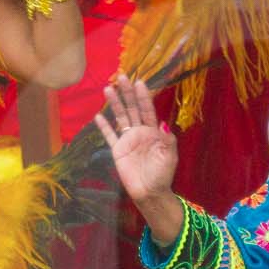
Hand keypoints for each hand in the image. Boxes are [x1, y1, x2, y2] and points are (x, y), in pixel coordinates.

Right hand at [94, 75, 178, 202]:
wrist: (150, 192)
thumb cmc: (162, 174)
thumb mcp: (169, 156)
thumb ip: (167, 139)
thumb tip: (162, 123)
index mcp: (153, 132)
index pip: (147, 110)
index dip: (143, 97)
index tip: (139, 82)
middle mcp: (140, 132)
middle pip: (132, 109)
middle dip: (127, 93)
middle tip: (121, 77)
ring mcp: (128, 140)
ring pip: (120, 118)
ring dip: (115, 104)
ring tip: (108, 89)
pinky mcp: (118, 150)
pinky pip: (110, 136)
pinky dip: (104, 126)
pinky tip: (98, 115)